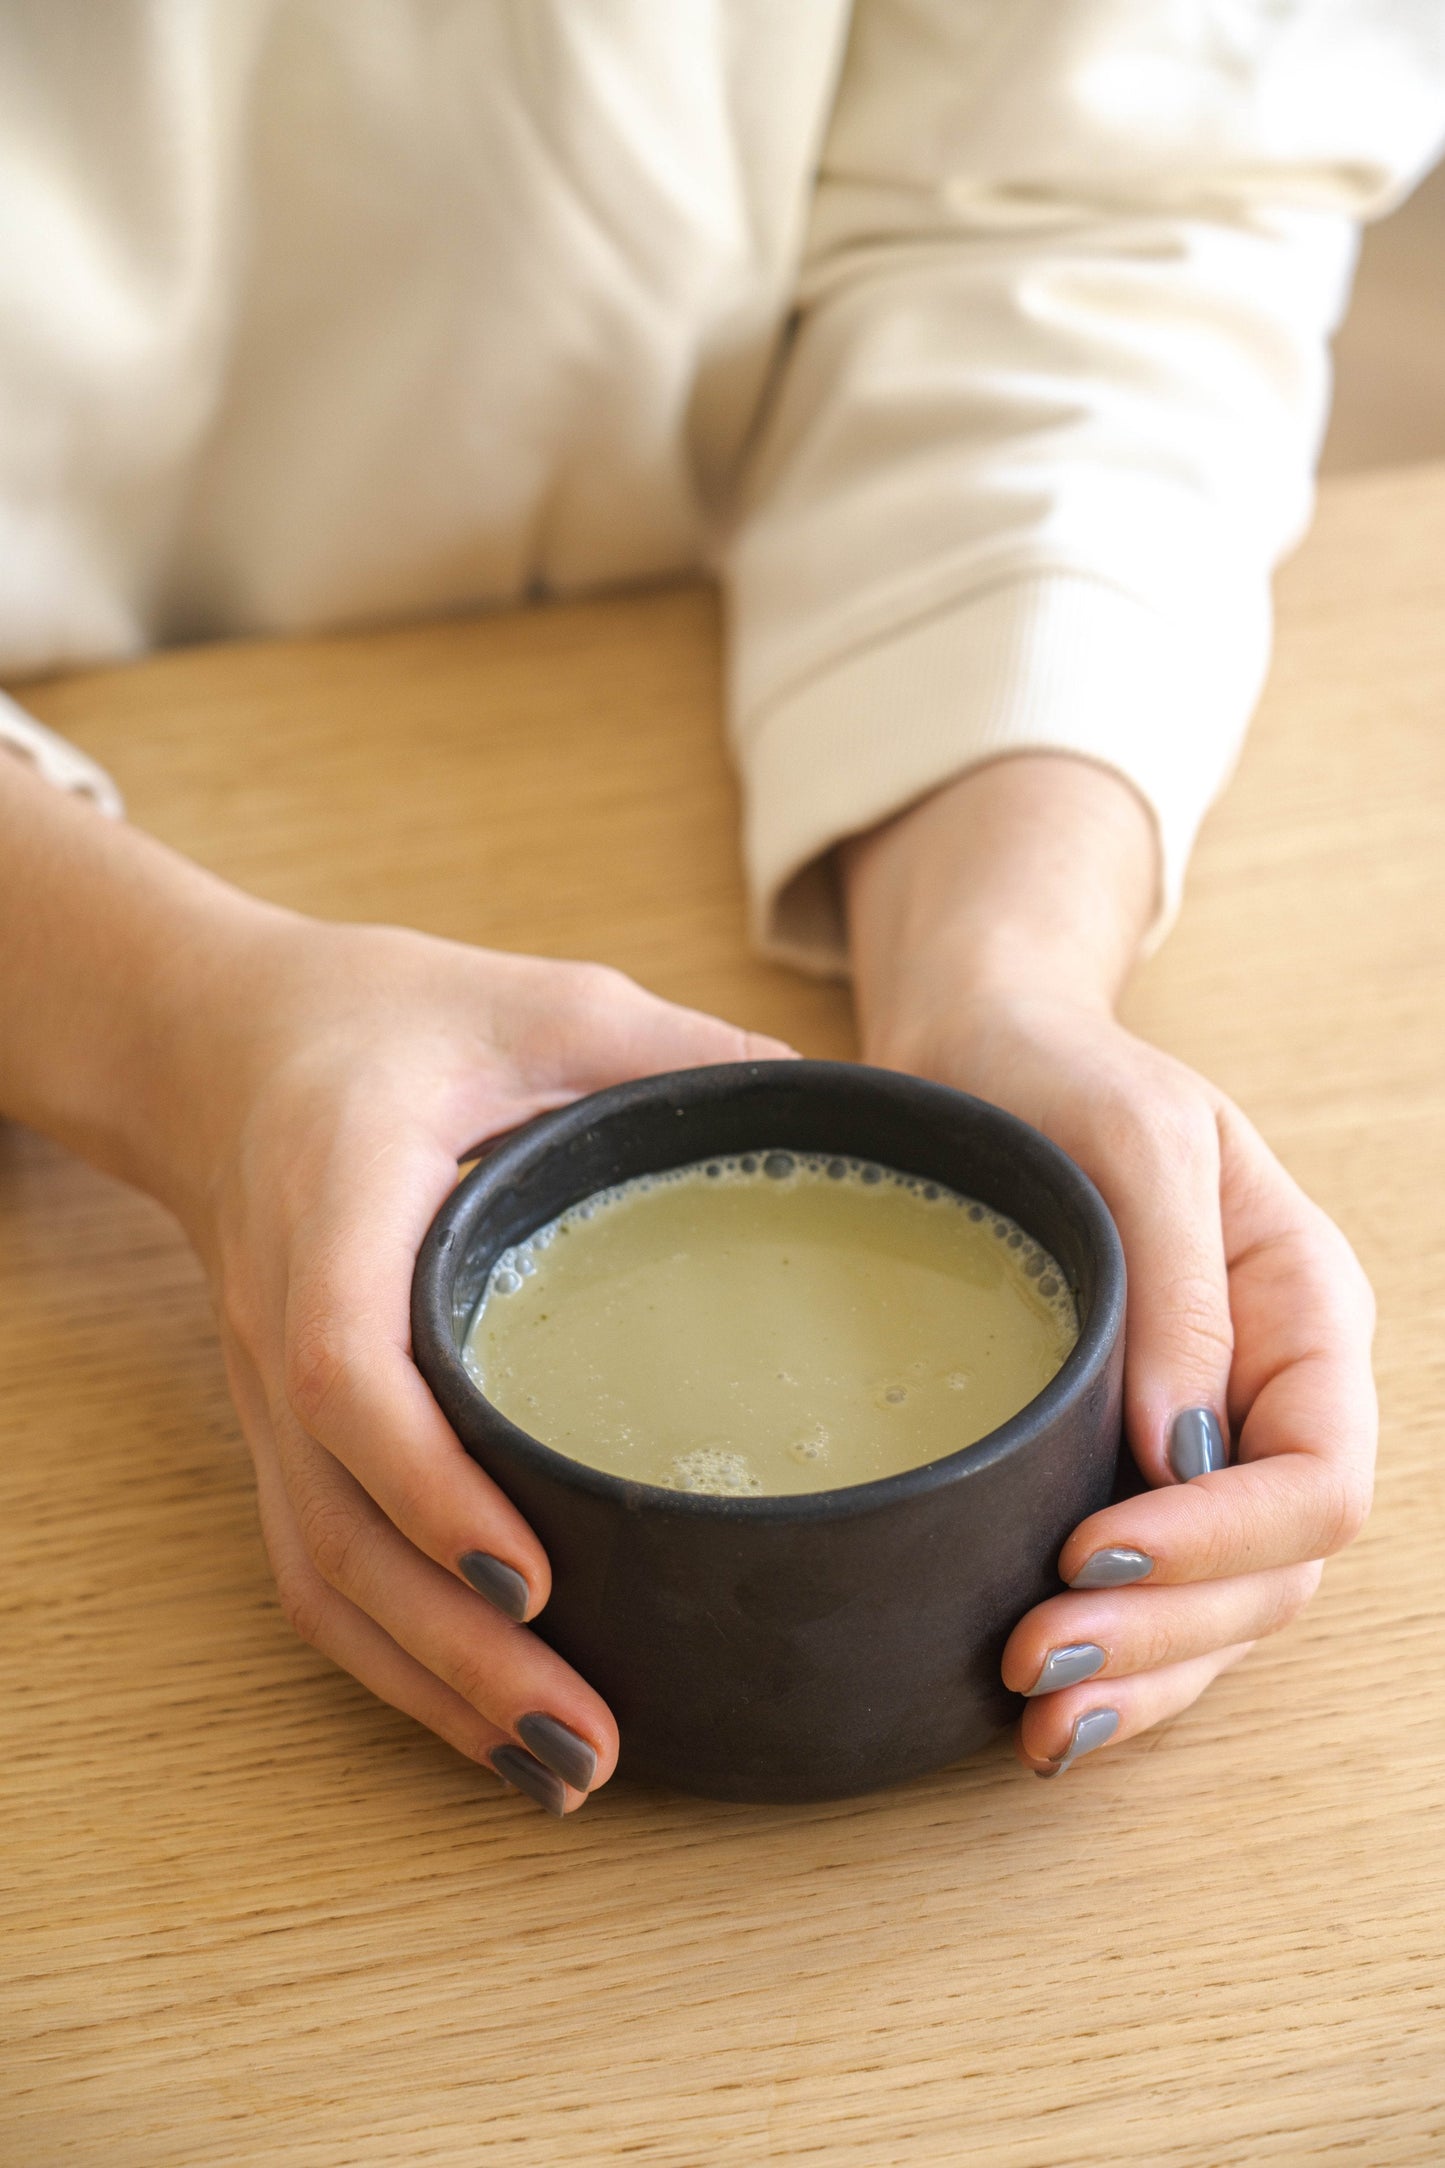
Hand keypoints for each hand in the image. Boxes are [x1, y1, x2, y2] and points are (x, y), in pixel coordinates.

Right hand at [173, 918, 790, 1813]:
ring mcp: (268, 1393)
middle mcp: (282, 1317)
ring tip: (564, 1768)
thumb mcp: (535, 999)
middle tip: (591, 1736)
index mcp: (337, 1201)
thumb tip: (826, 1103)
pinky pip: (318, 1565)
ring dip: (431, 1686)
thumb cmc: (380, 1019)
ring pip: (322, 1572)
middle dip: (456, 1648)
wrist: (221, 1050)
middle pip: (337, 1523)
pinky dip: (396, 1661)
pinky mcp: (283, 1429)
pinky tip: (490, 1721)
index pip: (346, 1363)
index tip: (537, 1570)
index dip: (428, 1479)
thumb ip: (667, 1050)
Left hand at [844, 755, 1376, 1778]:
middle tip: (1035, 1657)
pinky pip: (1154, 1599)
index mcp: (1304, 1313)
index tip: (1090, 1549)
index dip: (1221, 1539)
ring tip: (1036, 1721)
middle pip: (1273, 1571)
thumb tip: (1180, 1451)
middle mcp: (1268, 1397)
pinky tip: (1044, 1713)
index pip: (1318, 1476)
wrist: (980, 1063)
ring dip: (1141, 1678)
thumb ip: (1178, 1284)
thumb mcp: (1134, 1137)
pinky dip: (1114, 1663)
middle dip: (1166, 1630)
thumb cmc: (1063, 1075)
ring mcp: (1200, 1446)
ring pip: (1221, 1612)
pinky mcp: (1119, 1473)